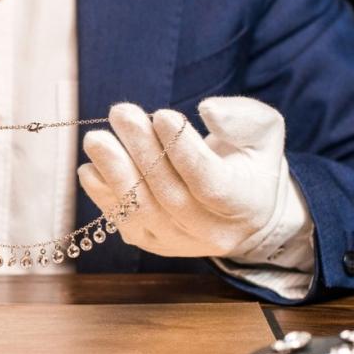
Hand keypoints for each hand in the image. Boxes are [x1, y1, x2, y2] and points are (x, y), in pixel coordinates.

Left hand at [77, 97, 309, 259]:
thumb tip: (208, 110)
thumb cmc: (249, 160)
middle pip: (170, 196)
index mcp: (245, 204)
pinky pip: (124, 222)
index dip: (184, 151)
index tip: (162, 115)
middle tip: (121, 113)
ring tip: (97, 139)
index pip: (210, 183)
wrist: (241, 210)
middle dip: (142, 151)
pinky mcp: (152, 243)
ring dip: (115, 173)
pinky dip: (102, 195)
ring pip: (142, 212)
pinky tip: (90, 168)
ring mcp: (179, 242)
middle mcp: (211, 231)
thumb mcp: (263, 132)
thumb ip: (242, 118)